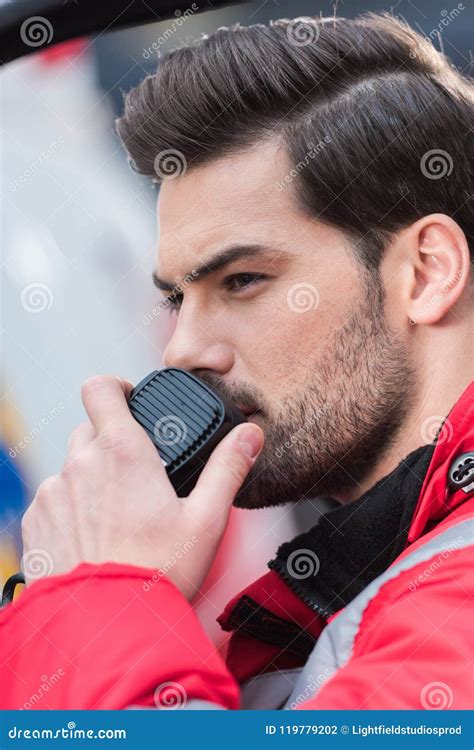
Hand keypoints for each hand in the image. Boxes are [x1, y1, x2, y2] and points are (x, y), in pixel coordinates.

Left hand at [21, 375, 263, 599]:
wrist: (106, 629)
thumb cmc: (158, 574)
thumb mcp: (206, 520)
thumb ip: (227, 469)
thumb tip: (249, 435)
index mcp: (122, 452)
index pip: (101, 388)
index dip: (115, 387)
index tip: (130, 402)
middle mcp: (79, 464)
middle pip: (90, 430)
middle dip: (113, 443)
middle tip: (138, 477)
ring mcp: (53, 493)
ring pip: (71, 466)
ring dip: (91, 478)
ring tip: (118, 517)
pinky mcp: (35, 522)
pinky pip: (53, 499)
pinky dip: (71, 508)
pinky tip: (95, 538)